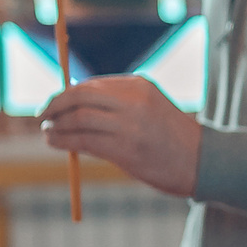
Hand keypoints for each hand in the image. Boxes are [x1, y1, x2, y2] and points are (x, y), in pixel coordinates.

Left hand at [41, 75, 202, 195]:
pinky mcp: (126, 149)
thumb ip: (116, 104)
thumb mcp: (148, 108)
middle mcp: (133, 100)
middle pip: (80, 96)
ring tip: (47, 133)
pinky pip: (84, 141)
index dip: (66, 94)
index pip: (91, 85)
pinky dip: (64, 140)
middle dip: (55, 105)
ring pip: (79, 118)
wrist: (204, 161)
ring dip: (57, 126)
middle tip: (42, 116)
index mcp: (139, 85)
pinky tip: (56, 142)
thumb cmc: (172, 138)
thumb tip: (73, 105)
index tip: (53, 104)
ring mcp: (130, 124)